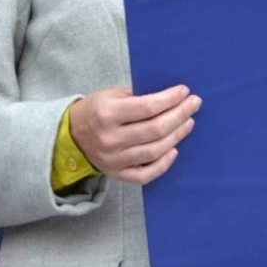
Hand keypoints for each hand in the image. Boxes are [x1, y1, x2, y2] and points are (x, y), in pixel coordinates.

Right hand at [69, 84, 198, 184]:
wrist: (72, 136)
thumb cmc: (96, 110)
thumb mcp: (111, 94)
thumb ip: (138, 94)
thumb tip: (171, 94)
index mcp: (108, 114)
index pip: (147, 107)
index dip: (170, 99)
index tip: (185, 92)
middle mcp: (111, 138)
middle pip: (155, 129)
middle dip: (180, 115)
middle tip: (194, 104)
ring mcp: (114, 159)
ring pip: (155, 151)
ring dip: (177, 136)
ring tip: (188, 122)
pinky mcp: (117, 174)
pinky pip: (145, 174)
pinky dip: (163, 164)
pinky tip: (174, 150)